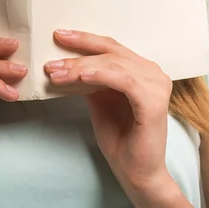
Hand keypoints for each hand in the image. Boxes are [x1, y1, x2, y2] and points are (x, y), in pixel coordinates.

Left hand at [45, 30, 172, 198]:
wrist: (137, 174)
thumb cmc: (120, 138)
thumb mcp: (99, 100)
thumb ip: (90, 78)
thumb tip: (67, 60)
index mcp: (142, 69)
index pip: (111, 46)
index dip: (85, 39)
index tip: (59, 35)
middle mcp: (153, 72)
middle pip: (110, 52)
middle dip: (78, 52)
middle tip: (52, 59)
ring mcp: (156, 85)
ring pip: (112, 65)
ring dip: (81, 67)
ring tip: (57, 72)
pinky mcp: (154, 102)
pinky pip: (123, 81)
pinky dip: (100, 75)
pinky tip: (81, 77)